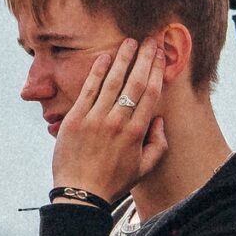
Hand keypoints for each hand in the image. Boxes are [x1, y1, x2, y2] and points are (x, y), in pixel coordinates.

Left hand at [50, 39, 167, 201]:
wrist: (80, 194)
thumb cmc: (113, 183)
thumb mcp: (144, 168)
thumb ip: (158, 144)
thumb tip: (159, 120)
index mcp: (137, 132)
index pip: (150, 94)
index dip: (156, 71)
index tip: (160, 55)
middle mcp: (118, 121)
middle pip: (135, 82)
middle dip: (144, 58)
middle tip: (150, 40)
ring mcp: (96, 118)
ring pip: (112, 81)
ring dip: (122, 59)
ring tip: (129, 42)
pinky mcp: (75, 119)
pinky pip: (88, 90)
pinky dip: (97, 72)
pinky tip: (104, 57)